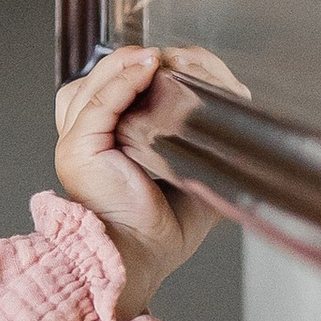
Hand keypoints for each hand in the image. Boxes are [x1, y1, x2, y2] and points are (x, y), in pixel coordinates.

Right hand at [52, 42, 248, 318]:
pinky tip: (148, 68)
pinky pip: (99, 102)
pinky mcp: (79, 148)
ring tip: (164, 59)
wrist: (136, 262)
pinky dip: (124, 79)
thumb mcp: (192, 182)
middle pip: (105, 76)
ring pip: (99, 81)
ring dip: (133, 62)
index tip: (187, 63)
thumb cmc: (157, 235)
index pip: (117, 86)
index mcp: (106, 141)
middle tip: (184, 59)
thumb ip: (205, 154)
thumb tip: (241, 132)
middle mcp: (88, 136)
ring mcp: (79, 140)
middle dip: (145, 59)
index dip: (148, 68)